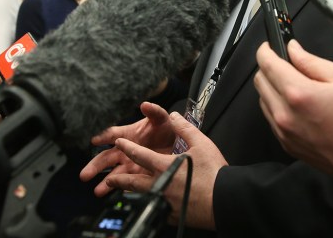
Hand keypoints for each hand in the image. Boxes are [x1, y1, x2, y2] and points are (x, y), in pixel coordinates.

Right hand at [80, 102, 175, 196]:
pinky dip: (120, 189)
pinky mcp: (136, 175)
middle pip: (106, 158)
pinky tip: (114, 195)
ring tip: (98, 191)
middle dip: (95, 166)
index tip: (94, 140)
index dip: (103, 136)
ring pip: (114, 173)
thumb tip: (145, 104)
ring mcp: (129, 164)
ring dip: (105, 182)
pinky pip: (126, 183)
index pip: (112, 135)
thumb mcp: (161, 119)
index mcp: (127, 134)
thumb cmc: (166, 129)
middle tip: (85, 174)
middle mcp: (124, 150)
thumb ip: (154, 112)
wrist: (178, 144)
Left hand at [105, 112, 224, 229]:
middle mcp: (159, 184)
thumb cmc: (214, 172)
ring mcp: (164, 201)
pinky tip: (146, 204)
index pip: (139, 155)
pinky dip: (146, 204)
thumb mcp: (201, 143)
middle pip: (132, 182)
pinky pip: (153, 208)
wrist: (224, 199)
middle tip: (108, 178)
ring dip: (129, 193)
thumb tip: (175, 117)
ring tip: (122, 192)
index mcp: (164, 165)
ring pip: (140, 197)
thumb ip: (185, 128)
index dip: (127, 147)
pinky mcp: (171, 214)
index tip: (118, 143)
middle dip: (117, 179)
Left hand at [254, 40, 332, 177]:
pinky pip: (272, 118)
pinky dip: (279, 106)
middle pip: (260, 81)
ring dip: (273, 88)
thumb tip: (294, 50)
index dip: (266, 49)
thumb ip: (312, 62)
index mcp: (299, 94)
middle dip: (269, 67)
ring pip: (263, 99)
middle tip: (287, 63)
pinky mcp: (287, 144)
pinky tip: (299, 105)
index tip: (270, 46)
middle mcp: (286, 115)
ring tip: (297, 85)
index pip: (267, 63)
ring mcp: (284, 132)